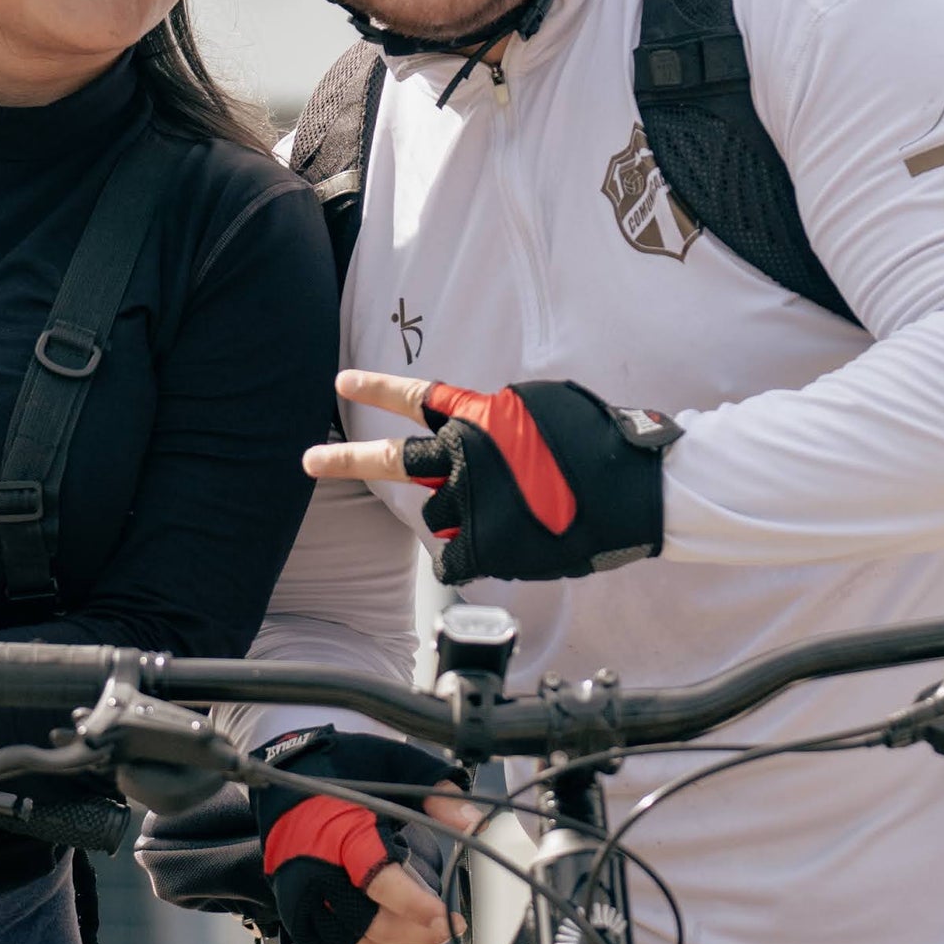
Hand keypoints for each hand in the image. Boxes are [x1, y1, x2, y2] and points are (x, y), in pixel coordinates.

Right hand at [255, 730, 467, 943]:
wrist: (286, 771)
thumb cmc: (341, 766)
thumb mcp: (397, 763)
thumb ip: (438, 793)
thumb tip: (474, 822)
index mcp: (339, 831)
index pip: (379, 882)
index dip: (416, 907)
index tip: (447, 919)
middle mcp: (314, 868)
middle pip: (366, 923)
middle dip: (414, 935)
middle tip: (446, 929)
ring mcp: (299, 893)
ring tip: (425, 937)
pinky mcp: (292, 908)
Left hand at [305, 371, 678, 584]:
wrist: (634, 488)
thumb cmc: (601, 442)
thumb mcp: (545, 407)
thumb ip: (501, 418)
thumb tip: (483, 437)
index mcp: (479, 416)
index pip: (416, 398)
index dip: (377, 389)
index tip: (342, 382)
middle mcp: (464, 456)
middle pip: (392, 461)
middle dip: (344, 460)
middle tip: (309, 462)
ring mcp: (471, 502)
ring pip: (436, 517)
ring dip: (459, 517)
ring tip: (507, 513)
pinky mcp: (484, 546)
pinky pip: (452, 561)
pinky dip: (466, 559)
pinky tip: (496, 550)